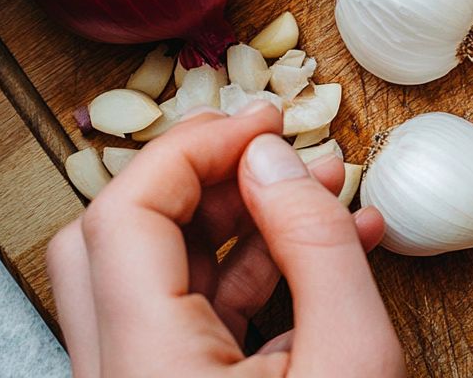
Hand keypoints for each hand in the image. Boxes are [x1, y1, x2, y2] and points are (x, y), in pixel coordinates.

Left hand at [46, 104, 405, 377]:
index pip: (126, 214)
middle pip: (120, 239)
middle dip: (205, 178)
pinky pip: (199, 320)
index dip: (193, 147)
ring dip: (241, 221)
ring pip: (162, 277)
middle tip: (273, 148)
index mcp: (144, 368)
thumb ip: (314, 242)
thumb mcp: (351, 356)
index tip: (263, 121)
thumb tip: (275, 157)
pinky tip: (334, 249)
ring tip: (326, 190)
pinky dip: (259, 272)